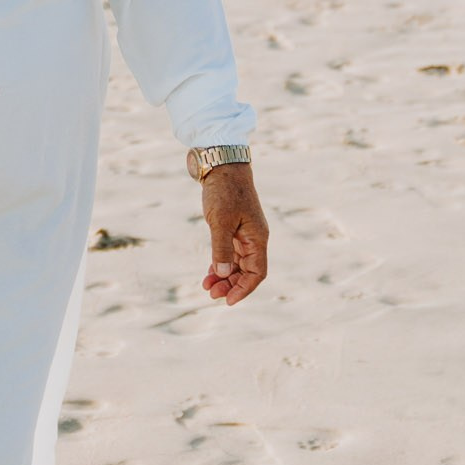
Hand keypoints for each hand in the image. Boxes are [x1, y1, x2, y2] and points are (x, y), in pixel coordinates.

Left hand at [199, 163, 268, 304]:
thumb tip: (224, 274)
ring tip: (206, 286)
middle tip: (210, 294)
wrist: (219, 163)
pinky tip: (209, 272)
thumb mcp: (220, 221)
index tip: (227, 301)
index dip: (244, 289)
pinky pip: (230, 252)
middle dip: (231, 285)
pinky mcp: (232, 226)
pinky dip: (221, 263)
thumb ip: (222, 248)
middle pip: (247, 271)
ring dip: (224, 277)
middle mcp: (254, 237)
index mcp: (257, 238)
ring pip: (238, 263)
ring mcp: (244, 232)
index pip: (257, 273)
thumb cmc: (223, 190)